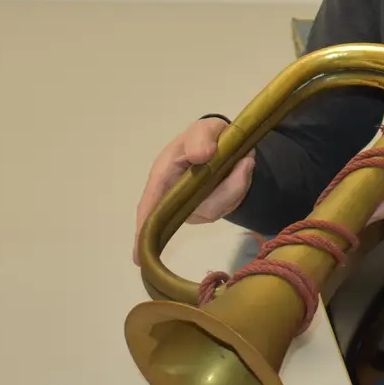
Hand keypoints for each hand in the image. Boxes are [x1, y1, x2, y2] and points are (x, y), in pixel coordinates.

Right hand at [133, 116, 255, 263]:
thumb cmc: (204, 136)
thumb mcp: (203, 129)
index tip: (138, 255)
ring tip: (244, 160)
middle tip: (245, 163)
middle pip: (193, 211)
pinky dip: (241, 186)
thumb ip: (200, 138)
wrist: (225, 141)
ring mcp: (194, 207)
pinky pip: (229, 205)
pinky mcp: (212, 210)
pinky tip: (242, 168)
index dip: (144, 230)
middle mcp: (175, 198)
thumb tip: (201, 155)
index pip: (151, 206)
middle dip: (223, 192)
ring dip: (236, 186)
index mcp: (163, 177)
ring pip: (217, 209)